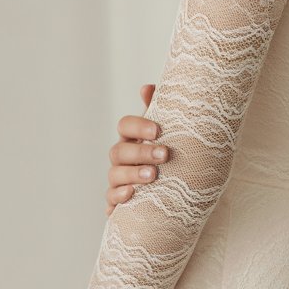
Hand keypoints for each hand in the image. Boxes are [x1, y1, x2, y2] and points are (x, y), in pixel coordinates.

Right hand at [105, 83, 169, 215]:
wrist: (177, 190)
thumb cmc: (171, 155)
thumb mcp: (170, 133)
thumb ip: (161, 110)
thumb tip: (147, 87)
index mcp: (132, 137)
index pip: (124, 125)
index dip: (138, 126)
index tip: (158, 131)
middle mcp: (122, 157)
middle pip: (119, 151)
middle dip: (140, 152)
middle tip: (164, 154)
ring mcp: (118, 179)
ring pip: (114, 174)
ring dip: (133, 174)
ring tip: (153, 176)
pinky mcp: (118, 201)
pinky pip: (111, 199)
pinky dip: (118, 196)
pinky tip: (131, 194)